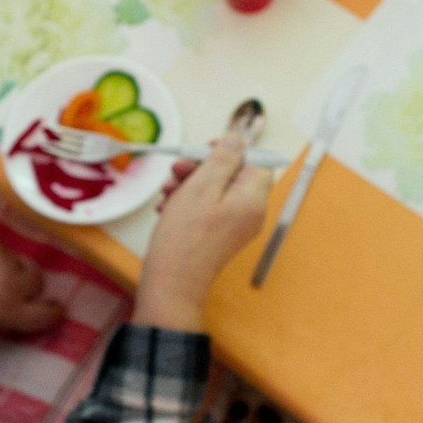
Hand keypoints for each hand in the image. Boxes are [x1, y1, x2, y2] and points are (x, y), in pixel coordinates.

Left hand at [0, 222, 62, 334]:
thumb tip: (15, 308)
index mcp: (5, 310)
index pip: (48, 314)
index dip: (52, 314)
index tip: (51, 312)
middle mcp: (10, 282)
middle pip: (38, 283)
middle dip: (30, 288)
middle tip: (9, 290)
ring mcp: (1, 255)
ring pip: (20, 262)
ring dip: (10, 269)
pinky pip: (1, 248)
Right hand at [137, 137, 271, 329]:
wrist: (171, 283)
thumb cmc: (186, 237)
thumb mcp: (202, 186)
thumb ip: (223, 159)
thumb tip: (238, 139)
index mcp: (253, 200)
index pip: (256, 163)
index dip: (232, 152)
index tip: (206, 150)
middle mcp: (249, 214)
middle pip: (232, 175)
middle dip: (201, 168)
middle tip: (177, 169)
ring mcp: (234, 227)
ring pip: (214, 191)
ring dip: (188, 185)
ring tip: (167, 191)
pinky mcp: (218, 236)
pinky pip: (206, 209)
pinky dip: (186, 203)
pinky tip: (167, 207)